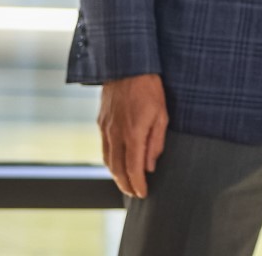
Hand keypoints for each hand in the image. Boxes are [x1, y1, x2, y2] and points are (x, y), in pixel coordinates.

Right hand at [98, 73, 167, 197]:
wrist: (127, 66)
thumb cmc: (150, 89)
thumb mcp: (161, 114)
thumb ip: (155, 142)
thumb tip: (151, 165)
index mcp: (133, 134)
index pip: (133, 168)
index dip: (137, 184)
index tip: (142, 194)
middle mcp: (116, 134)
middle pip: (117, 169)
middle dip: (125, 184)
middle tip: (134, 194)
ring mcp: (106, 129)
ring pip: (108, 160)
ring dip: (116, 175)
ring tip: (125, 184)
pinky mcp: (100, 122)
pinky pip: (104, 148)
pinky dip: (109, 161)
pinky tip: (116, 164)